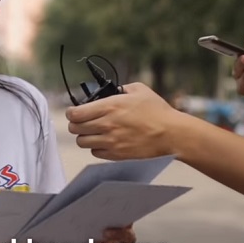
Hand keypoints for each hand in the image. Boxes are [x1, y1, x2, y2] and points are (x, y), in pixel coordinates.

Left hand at [66, 82, 180, 159]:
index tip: (74, 112)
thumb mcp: (139, 90)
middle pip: (75, 128)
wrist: (172, 134)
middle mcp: (106, 125)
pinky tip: (105, 141)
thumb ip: (121, 88)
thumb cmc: (158, 112)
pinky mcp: (117, 154)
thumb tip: (112, 90)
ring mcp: (111, 141)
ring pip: (82, 142)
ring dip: (85, 136)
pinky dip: (96, 147)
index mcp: (109, 107)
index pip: (75, 113)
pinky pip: (95, 152)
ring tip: (93, 132)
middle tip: (82, 122)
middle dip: (76, 124)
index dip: (72, 113)